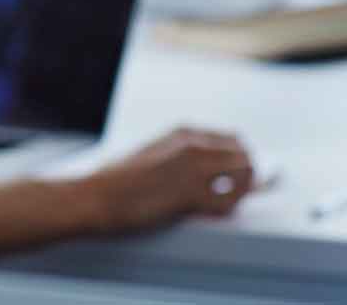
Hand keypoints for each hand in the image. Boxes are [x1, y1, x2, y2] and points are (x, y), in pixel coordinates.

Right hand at [84, 128, 255, 233]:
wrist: (99, 196)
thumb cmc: (120, 180)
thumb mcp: (153, 153)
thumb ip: (180, 155)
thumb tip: (207, 170)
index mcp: (183, 133)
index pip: (232, 140)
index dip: (240, 159)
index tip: (239, 175)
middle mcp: (192, 146)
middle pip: (243, 155)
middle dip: (247, 175)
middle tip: (239, 192)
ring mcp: (192, 169)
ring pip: (244, 174)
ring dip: (243, 190)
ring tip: (229, 202)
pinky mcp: (189, 195)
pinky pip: (229, 202)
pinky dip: (230, 208)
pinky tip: (217, 213)